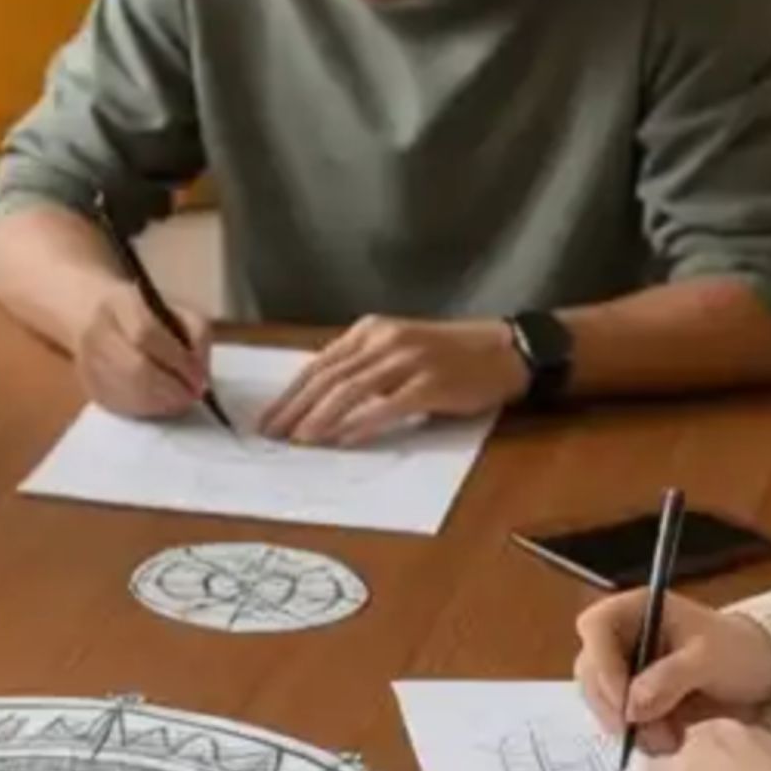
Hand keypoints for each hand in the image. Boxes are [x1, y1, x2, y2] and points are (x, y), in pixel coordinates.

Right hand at [76, 277, 212, 420]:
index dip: (178, 360)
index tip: (200, 376)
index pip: (146, 334)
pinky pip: (121, 407)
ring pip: (128, 393)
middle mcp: (97, 332)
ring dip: (162, 403)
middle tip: (193, 395)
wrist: (89, 317)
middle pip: (135, 369)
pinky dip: (148, 410)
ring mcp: (88, 363)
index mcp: (119, 304)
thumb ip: (195, 333)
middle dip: (171, 388)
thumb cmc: (142, 314)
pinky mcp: (89, 389)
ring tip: (180, 400)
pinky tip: (162, 404)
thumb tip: (202, 373)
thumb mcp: (174, 308)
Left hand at [260, 317, 525, 446]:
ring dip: (321, 417)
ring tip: (300, 440)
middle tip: (273, 435)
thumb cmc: (446, 356)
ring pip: (352, 389)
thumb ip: (361, 367)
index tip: (268, 419)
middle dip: (296, 408)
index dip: (290, 393)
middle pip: (329, 376)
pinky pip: (390, 405)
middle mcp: (384, 339)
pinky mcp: (432, 383)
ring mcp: (409, 359)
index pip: (319, 364)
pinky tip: (345, 439)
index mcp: (370, 330)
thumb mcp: (396, 350)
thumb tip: (316, 401)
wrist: (502, 352)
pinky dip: (364, 422)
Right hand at [572, 592, 770, 756]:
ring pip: (603, 701)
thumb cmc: (738, 650)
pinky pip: (623, 722)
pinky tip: (672, 740)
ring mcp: (628, 670)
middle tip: (642, 731)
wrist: (765, 674)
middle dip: (614, 705)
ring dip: (632, 727)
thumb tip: (633, 706)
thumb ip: (670, 678)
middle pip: (591, 670)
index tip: (624, 702)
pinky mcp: (638, 700)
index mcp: (636, 611)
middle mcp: (623, 638)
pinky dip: (643, 737)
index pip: (595, 627)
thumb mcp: (709, 658)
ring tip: (670, 739)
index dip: (601, 663)